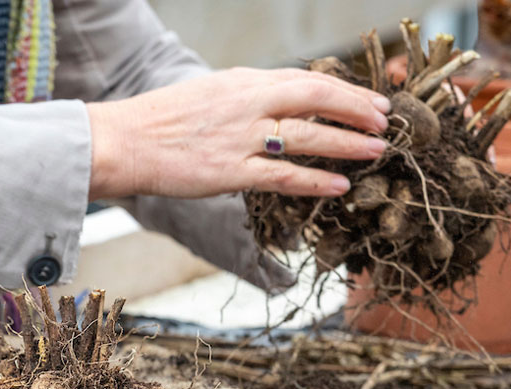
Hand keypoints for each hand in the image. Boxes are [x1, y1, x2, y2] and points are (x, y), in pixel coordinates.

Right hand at [87, 68, 392, 200]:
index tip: (370, 101)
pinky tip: (339, 186)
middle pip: (316, 98)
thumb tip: (282, 105)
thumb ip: (248, 99)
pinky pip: (283, 175)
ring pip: (308, 137)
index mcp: (243, 82)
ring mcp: (241, 138)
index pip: (306, 80)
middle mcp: (247, 103)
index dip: (344, 91)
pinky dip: (315, 180)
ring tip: (375, 152)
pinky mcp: (230, 171)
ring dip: (346, 144)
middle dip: (356, 110)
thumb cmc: (164, 121)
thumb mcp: (211, 95)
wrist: (125, 141)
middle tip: (384, 123)